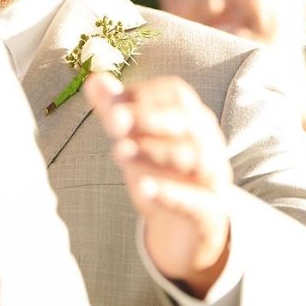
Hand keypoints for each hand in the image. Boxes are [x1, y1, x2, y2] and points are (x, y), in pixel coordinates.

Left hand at [84, 74, 233, 296]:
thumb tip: (94, 79)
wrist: (189, 226)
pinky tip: (142, 189)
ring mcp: (212, 177)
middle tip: (112, 120)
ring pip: (189, 160)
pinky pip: (195, 201)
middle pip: (184, 123)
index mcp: (192, 118)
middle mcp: (208, 142)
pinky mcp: (210, 212)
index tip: (111, 103)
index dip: (142, 94)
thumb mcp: (136, 140)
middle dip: (147, 119)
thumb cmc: (160, 170)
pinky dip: (169, 194)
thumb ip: (116, 110)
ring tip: (118, 151)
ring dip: (152, 153)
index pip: (176, 94)